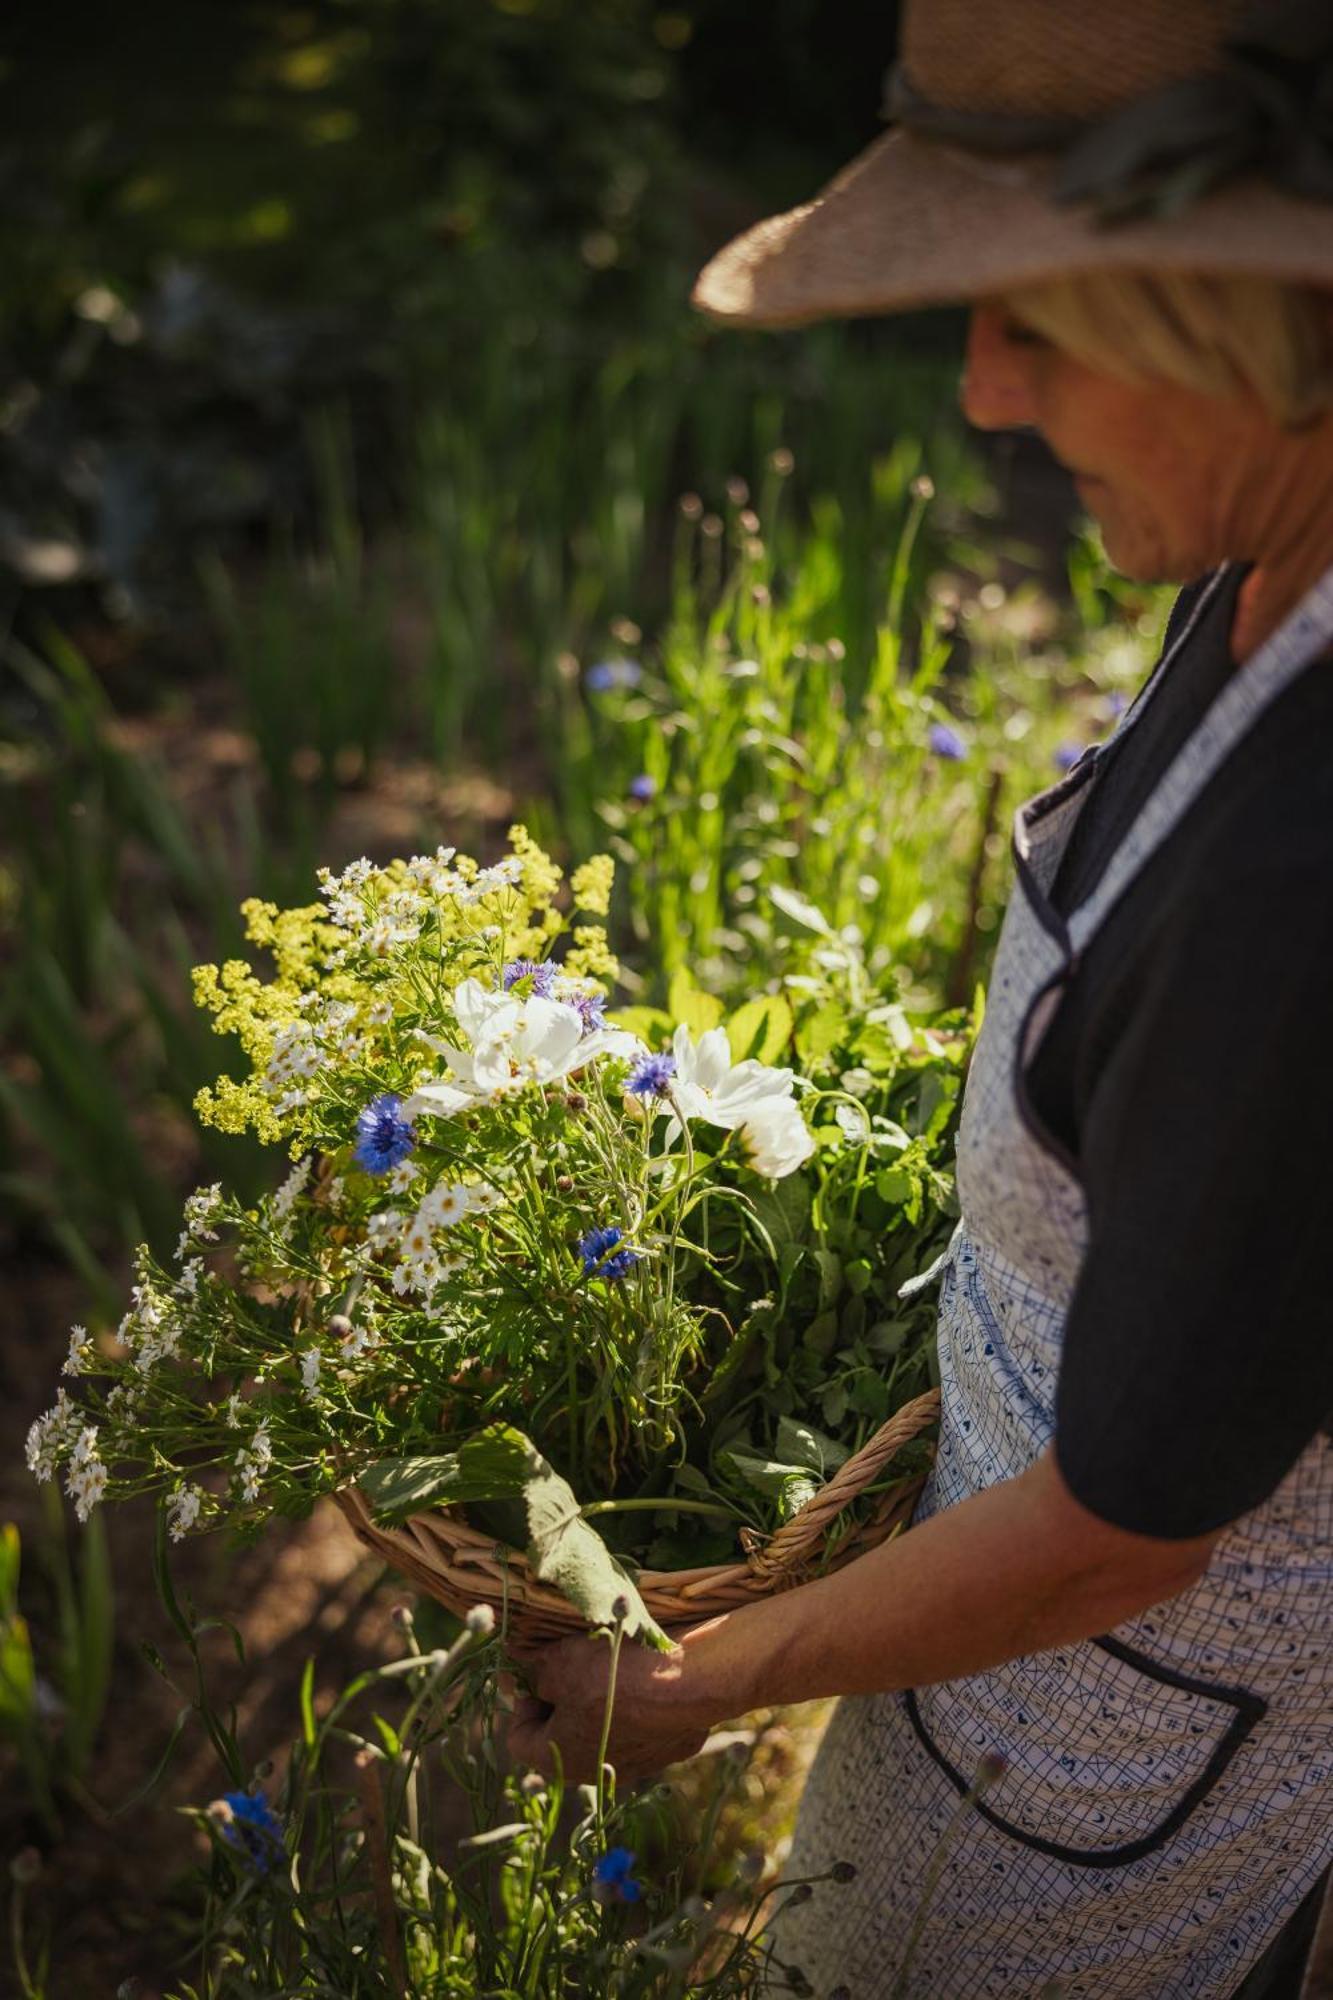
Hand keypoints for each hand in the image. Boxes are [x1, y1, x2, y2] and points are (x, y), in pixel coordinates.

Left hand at [506, 1623, 728, 1783]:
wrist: (687, 1683)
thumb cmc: (613, 1675)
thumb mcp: (559, 1661)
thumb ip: (533, 1668)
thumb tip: (518, 1665)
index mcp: (557, 1758)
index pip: (517, 1737)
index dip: (520, 1700)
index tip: (535, 1671)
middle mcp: (591, 1773)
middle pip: (560, 1736)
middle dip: (559, 1699)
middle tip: (568, 1666)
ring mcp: (633, 1766)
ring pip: (600, 1733)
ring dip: (597, 1704)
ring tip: (607, 1668)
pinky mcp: (665, 1751)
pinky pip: (638, 1729)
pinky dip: (633, 1706)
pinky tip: (641, 1678)